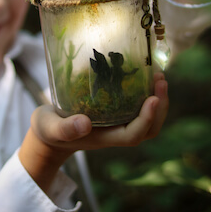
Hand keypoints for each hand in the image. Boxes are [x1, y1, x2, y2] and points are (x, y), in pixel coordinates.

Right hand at [31, 72, 167, 151]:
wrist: (49, 131)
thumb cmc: (49, 130)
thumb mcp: (52, 128)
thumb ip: (66, 128)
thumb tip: (85, 123)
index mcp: (105, 137)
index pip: (133, 134)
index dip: (147, 118)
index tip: (154, 98)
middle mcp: (116, 131)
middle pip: (149, 128)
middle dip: (160, 106)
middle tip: (161, 80)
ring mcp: (118, 122)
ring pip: (148, 118)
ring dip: (158, 98)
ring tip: (159, 75)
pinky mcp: (116, 110)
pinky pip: (138, 105)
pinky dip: (147, 91)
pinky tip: (145, 74)